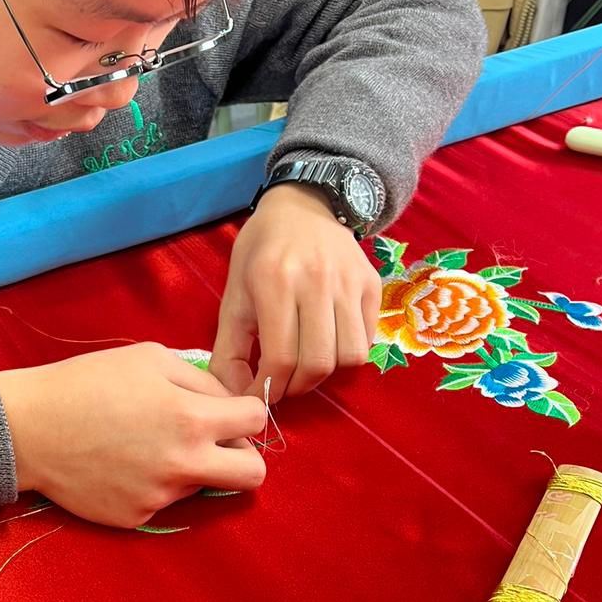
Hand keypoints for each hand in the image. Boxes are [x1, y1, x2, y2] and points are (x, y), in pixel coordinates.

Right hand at [0, 343, 266, 527]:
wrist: (27, 429)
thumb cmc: (86, 383)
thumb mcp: (149, 358)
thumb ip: (200, 380)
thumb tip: (228, 402)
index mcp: (191, 418)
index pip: (257, 422)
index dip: (246, 413)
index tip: (230, 413)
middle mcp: (183, 464)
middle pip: (252, 475)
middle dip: (244, 457)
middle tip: (217, 445)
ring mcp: (160, 497)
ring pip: (202, 486)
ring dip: (188, 468)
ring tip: (144, 446)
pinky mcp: (136, 519)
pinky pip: (164, 503)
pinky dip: (152, 486)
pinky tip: (121, 465)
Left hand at [211, 183, 381, 400]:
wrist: (302, 206)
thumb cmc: (260, 252)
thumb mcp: (233, 295)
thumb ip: (229, 348)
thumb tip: (235, 396)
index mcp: (274, 282)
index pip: (281, 357)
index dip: (271, 387)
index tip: (262, 395)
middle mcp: (316, 280)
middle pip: (318, 363)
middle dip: (298, 387)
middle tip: (285, 384)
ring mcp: (349, 281)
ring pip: (349, 355)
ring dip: (326, 374)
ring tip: (307, 365)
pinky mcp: (372, 283)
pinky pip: (367, 338)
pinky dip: (347, 353)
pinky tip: (328, 343)